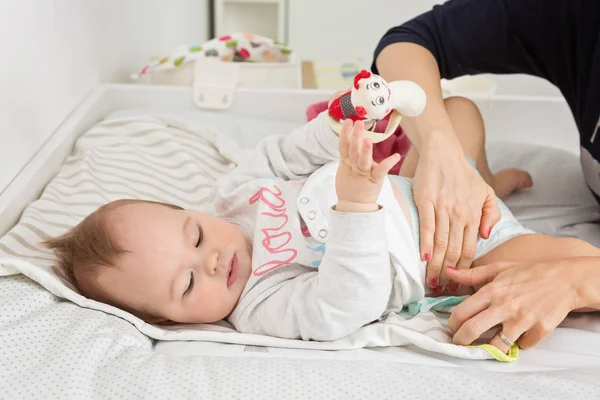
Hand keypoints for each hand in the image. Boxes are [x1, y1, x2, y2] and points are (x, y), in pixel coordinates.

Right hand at [335, 120, 399, 211]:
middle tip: (358, 123)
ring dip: (365, 149)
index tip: (348, 122)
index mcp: (346, 162)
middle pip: (353, 150)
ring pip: (362, 159)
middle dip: (356, 137)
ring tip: (368, 139)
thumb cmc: (352, 185)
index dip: (344, 134)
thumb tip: (350, 138)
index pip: (344, 146)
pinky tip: (396, 156)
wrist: (354, 204)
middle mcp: (355, 165)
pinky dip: (388, 164)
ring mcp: (363, 172)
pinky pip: (380, 171)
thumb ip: (347, 154)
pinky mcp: (373, 180)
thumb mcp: (345, 169)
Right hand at [413, 134, 500, 291]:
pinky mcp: (426, 201)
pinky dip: (425, 243)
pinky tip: (422, 258)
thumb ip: (490, 215)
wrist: (444, 153)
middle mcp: (459, 214)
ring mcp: (442, 208)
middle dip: (449, 274)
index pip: (469, 249)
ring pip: (440, 243)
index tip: (458, 286)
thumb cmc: (463, 175)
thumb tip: (486, 236)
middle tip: (442, 291)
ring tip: (431, 282)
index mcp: (474, 215)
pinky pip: (426, 227)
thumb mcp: (486, 192)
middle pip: (454, 251)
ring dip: (435, 265)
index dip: (464, 270)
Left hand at [445, 261, 579, 352]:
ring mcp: (522, 319)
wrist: (565, 280)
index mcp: (492, 291)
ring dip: (489, 348)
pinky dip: (519, 343)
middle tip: (460, 344)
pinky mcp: (540, 330)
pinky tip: (519, 335)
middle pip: (472, 330)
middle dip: (461, 341)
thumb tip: (448, 271)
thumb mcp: (499, 268)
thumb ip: (472, 274)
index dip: (452, 324)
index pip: (461, 312)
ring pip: (496, 345)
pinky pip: (522, 345)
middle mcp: (504, 306)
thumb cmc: (529, 273)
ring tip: (486, 345)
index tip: (452, 328)